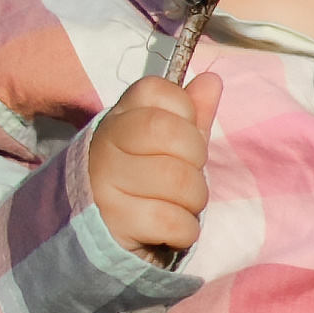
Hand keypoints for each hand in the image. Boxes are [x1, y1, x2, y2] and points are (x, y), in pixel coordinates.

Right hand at [87, 72, 221, 260]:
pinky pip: (172, 221)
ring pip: (177, 181)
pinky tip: (173, 229)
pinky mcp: (115, 223)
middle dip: (196, 157)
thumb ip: (190, 112)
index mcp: (120, 116)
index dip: (184, 111)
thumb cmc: (144, 177)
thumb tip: (212, 80)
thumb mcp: (166, 142)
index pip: (157, 90)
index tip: (183, 134)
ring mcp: (106, 184)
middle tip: (189, 174)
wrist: (101, 232)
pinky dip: (186, 230)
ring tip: (182, 204)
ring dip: (195, 199)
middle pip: (171, 133)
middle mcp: (106, 144)